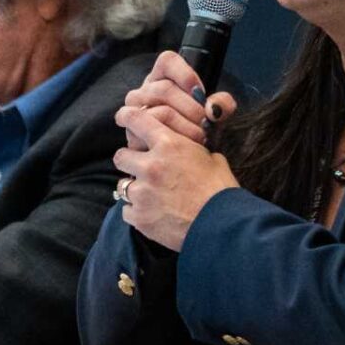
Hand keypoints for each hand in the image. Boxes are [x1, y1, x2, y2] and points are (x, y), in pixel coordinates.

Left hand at [113, 107, 240, 250]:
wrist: (223, 227)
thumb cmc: (222, 192)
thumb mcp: (212, 159)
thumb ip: (192, 149)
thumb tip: (189, 146)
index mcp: (169, 145)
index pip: (136, 120)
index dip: (126, 117)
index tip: (122, 118)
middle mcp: (150, 166)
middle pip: (120, 156)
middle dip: (130, 161)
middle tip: (142, 169)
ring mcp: (142, 193)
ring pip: (122, 185)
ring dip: (134, 188)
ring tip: (151, 196)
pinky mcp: (140, 217)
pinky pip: (127, 210)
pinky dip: (137, 212)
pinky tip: (153, 214)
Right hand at [116, 50, 237, 152]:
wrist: (183, 156)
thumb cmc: (197, 127)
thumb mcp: (213, 112)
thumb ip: (222, 104)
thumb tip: (214, 109)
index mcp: (163, 77)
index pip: (167, 61)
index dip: (184, 74)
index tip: (200, 91)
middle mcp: (144, 90)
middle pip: (164, 89)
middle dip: (191, 108)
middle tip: (206, 123)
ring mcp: (134, 110)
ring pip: (157, 112)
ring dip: (184, 127)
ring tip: (200, 138)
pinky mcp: (132, 133)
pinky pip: (150, 134)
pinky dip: (173, 140)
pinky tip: (184, 146)